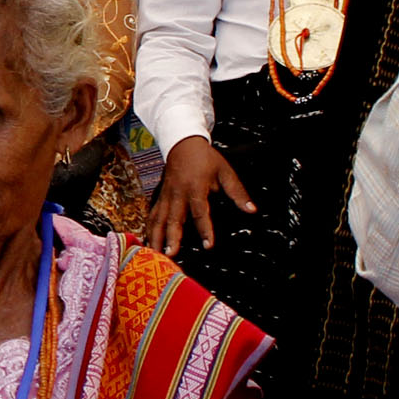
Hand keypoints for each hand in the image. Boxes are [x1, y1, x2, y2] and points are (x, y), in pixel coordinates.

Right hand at [146, 135, 252, 256]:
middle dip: (172, 237)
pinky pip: (152, 214)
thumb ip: (237, 193)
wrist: (182, 142)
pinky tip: (147, 241)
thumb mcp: (225, 172)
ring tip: (155, 253)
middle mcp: (178, 193)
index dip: (205, 229)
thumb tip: (251, 210)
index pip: (200, 211)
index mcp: (196, 187)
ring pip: (159, 218)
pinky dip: (148, 228)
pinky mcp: (159, 196)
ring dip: (156, 236)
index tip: (208, 245)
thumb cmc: (205, 159)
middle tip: (171, 255)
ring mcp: (166, 195)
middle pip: (174, 218)